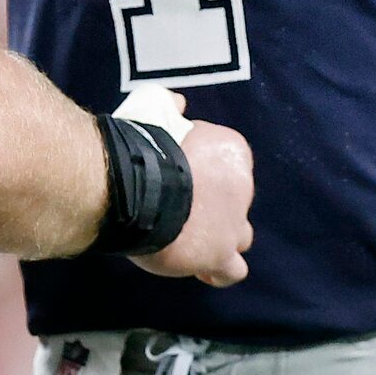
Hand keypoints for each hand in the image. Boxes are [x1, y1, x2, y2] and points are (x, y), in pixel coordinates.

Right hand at [135, 112, 252, 287]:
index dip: (206, 173)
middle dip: (214, 206)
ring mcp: (234, 223)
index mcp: (231, 150)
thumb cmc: (141, 146)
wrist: (133, 186)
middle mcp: (242, 186)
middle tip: (181, 210)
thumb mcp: (153, 109)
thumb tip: (178, 103)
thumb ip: (169, 106)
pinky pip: (233, 270)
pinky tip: (204, 270)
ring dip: (222, 238)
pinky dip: (220, 270)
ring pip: (240, 236)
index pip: (228, 164)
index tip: (181, 177)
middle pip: (235, 200)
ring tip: (195, 243)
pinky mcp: (220, 254)